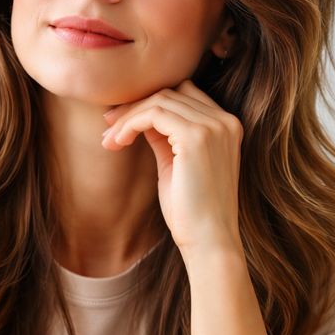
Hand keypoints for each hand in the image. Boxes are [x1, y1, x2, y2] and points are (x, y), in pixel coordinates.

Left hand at [101, 78, 242, 256]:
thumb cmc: (191, 212)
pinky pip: (153, 114)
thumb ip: (164, 137)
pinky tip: (118, 142)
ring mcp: (213, 127)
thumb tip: (139, 117)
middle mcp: (225, 121)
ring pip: (159, 100)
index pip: (184, 94)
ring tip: (109, 140)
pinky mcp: (196, 137)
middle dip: (135, 106)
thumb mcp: (176, 164)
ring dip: (128, 117)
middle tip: (108, 127)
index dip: (149, 103)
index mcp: (226, 126)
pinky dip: (130, 123)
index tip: (121, 122)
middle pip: (170, 92)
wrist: (209, 242)